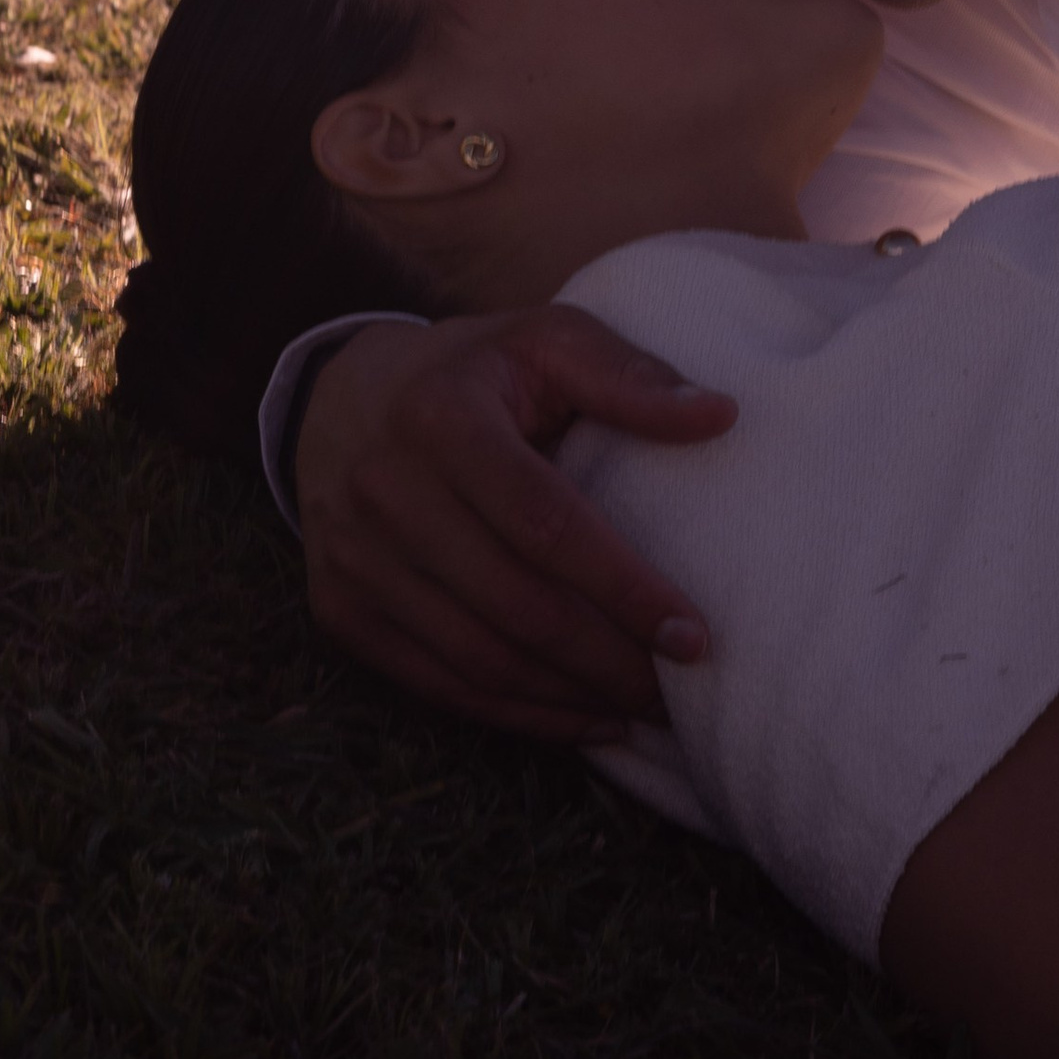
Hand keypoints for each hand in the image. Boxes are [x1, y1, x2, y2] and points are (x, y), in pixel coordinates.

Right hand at [294, 308, 735, 743]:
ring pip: (477, 659)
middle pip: (514, 605)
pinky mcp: (339, 609)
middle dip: (608, 661)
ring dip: (570, 699)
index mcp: (440, 417)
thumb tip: (719, 415)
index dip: (623, 588)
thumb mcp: (545, 340)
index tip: (692, 635)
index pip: (544, 523)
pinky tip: (580, 718)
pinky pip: (437, 684)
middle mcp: (384, 491)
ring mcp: (353, 558)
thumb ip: (630, 375)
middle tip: (678, 691)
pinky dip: (516, 715)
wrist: (339, 397)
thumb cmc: (474, 371)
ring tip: (642, 710)